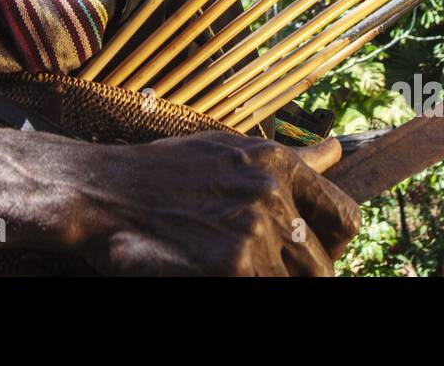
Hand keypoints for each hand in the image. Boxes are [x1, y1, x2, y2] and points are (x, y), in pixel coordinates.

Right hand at [77, 131, 361, 275]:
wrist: (98, 193)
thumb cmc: (159, 175)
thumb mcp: (227, 151)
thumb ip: (287, 161)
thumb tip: (335, 153)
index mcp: (276, 162)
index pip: (344, 218)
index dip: (331, 246)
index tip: (308, 256)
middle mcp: (271, 192)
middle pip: (322, 266)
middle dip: (296, 277)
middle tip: (256, 271)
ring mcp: (252, 230)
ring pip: (293, 285)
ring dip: (265, 283)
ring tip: (227, 270)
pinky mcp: (231, 265)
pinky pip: (260, 291)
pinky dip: (239, 288)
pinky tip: (206, 274)